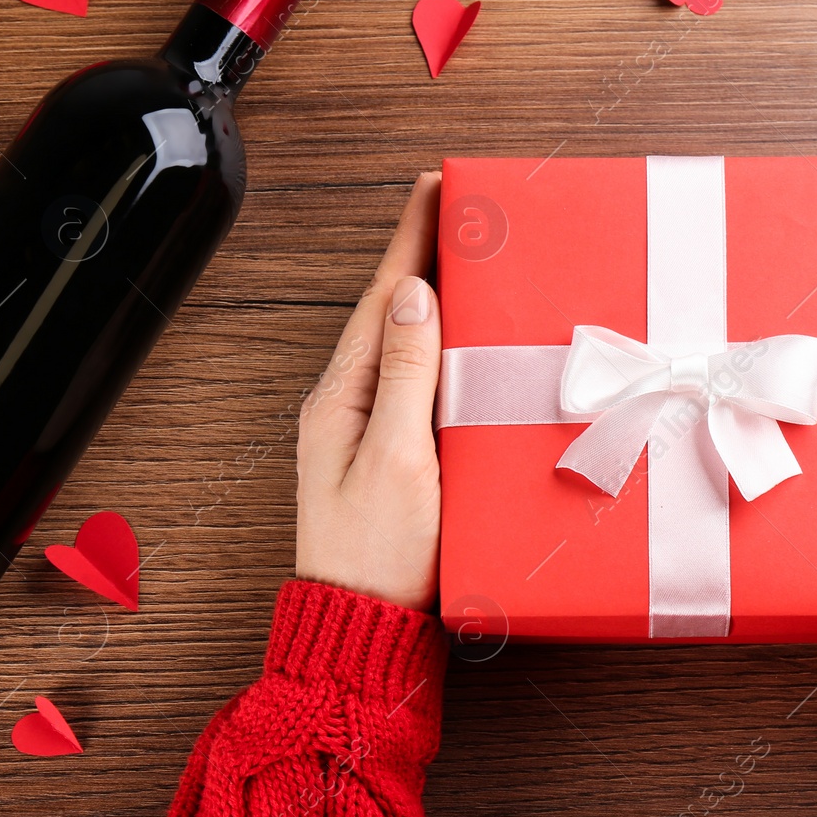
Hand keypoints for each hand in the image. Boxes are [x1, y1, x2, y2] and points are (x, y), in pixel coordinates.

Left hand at [295, 173, 442, 610]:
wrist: (366, 630)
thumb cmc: (377, 557)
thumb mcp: (395, 458)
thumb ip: (405, 375)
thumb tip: (412, 297)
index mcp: (342, 396)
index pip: (381, 298)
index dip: (411, 239)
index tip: (436, 186)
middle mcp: (351, 404)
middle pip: (393, 312)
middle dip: (428, 255)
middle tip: (466, 208)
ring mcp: (372, 430)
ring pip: (410, 345)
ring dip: (440, 297)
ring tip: (473, 256)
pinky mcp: (398, 456)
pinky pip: (423, 383)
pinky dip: (449, 350)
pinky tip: (473, 343)